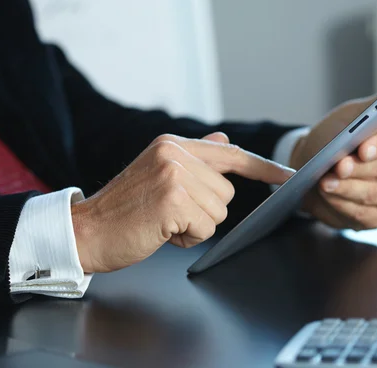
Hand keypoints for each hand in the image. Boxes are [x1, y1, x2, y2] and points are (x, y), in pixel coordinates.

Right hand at [72, 132, 294, 272]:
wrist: (88, 230)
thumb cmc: (124, 209)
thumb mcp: (158, 174)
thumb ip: (194, 158)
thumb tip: (224, 139)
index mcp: (173, 145)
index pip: (231, 154)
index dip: (264, 168)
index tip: (289, 177)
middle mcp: (175, 153)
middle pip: (226, 192)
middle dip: (204, 211)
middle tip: (168, 213)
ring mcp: (174, 175)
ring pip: (219, 212)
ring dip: (195, 225)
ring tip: (162, 221)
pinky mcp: (172, 199)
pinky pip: (205, 228)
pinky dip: (186, 237)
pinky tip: (161, 231)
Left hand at [290, 96, 376, 230]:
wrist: (313, 163)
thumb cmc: (334, 138)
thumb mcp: (349, 116)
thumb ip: (369, 107)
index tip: (362, 149)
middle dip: (356, 170)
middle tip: (336, 167)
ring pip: (371, 195)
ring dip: (344, 189)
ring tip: (324, 182)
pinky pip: (362, 215)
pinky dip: (341, 205)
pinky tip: (327, 197)